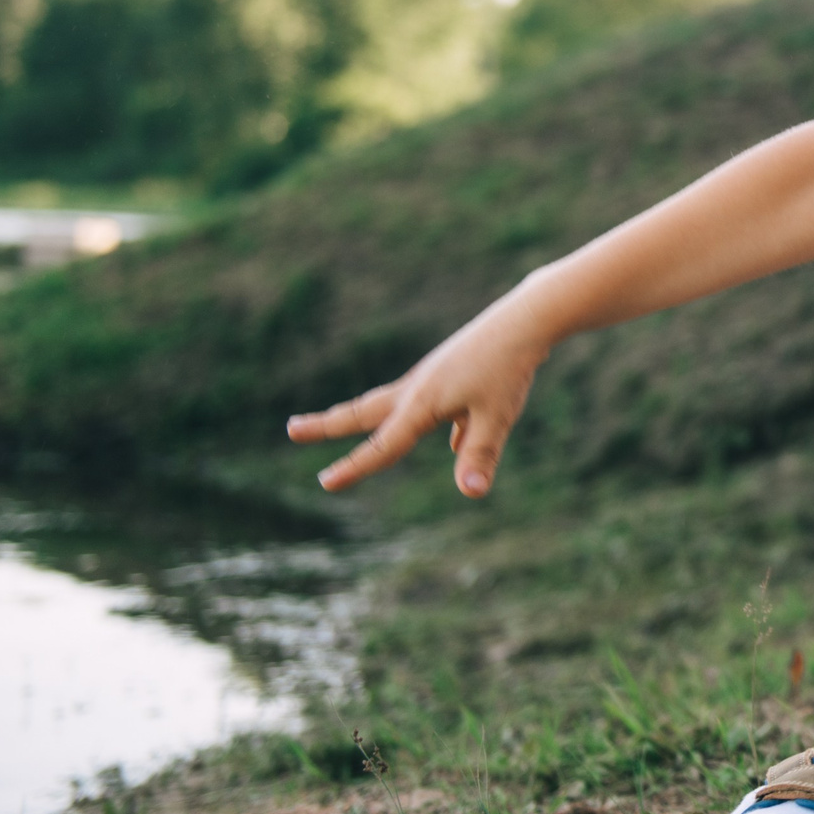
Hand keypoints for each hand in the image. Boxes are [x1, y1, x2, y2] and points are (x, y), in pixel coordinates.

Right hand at [286, 297, 552, 495]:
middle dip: (326, 425)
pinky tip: (457, 433)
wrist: (523, 321)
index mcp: (421, 404)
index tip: (324, 482)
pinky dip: (418, 417)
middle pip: (362, 412)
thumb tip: (471, 493)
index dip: (354, 467)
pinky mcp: (447, 372)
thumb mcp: (497, 417)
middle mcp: (416, 389)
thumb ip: (479, 454)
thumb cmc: (508, 370)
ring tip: (334, 422)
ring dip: (359, 416)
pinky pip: (426, 402)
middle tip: (291, 429)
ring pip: (386, 403)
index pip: (382, 446)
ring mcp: (430, 378)